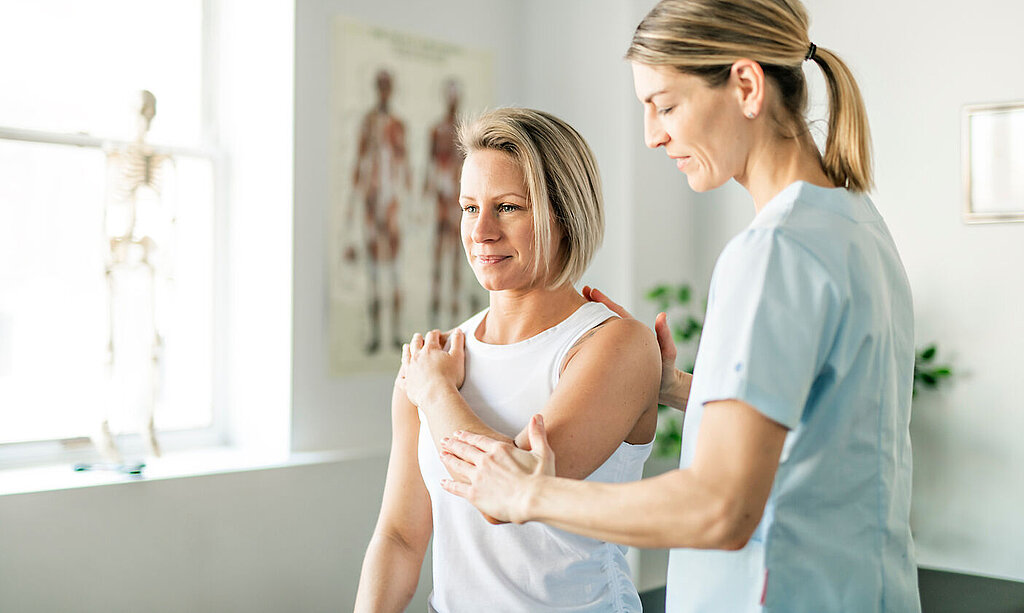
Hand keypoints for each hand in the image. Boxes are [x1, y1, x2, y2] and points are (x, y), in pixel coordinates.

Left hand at [401, 329, 465, 407]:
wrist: (437, 395)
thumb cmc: (450, 376)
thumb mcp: (458, 357)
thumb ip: (458, 342)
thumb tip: (459, 331)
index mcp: (430, 349)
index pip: (432, 337)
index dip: (435, 334)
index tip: (437, 333)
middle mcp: (417, 357)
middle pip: (416, 344)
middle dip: (418, 339)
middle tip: (418, 336)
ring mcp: (410, 370)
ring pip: (406, 357)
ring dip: (406, 350)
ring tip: (406, 347)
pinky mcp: (407, 384)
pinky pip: (402, 379)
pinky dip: (402, 377)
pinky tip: (401, 376)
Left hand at [440, 414, 554, 523]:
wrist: (534, 499)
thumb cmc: (541, 478)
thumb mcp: (543, 452)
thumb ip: (537, 434)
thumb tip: (538, 416)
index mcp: (500, 450)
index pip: (479, 440)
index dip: (467, 436)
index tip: (459, 433)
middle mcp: (485, 461)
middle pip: (465, 450)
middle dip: (454, 444)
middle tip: (444, 440)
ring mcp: (478, 477)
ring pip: (458, 465)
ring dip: (449, 459)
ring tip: (442, 454)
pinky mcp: (475, 494)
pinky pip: (457, 487)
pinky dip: (449, 484)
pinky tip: (443, 482)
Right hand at [583, 286, 686, 408]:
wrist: (666, 389)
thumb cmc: (668, 371)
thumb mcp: (668, 352)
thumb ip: (664, 335)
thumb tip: (661, 315)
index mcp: (634, 333)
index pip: (617, 313)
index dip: (604, 302)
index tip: (591, 291)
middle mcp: (625, 338)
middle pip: (607, 317)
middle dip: (595, 304)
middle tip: (582, 291)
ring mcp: (620, 348)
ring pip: (603, 330)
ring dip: (591, 320)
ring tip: (577, 309)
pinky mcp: (615, 359)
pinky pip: (601, 345)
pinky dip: (591, 337)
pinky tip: (580, 336)